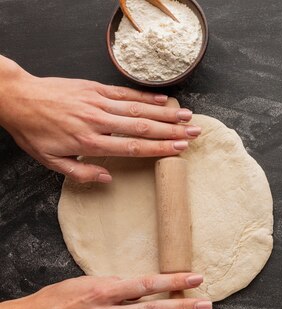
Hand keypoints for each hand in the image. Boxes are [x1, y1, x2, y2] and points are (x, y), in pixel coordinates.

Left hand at [0, 57, 200, 182]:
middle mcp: (97, 121)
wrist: (17, 97)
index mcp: (89, 142)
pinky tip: (163, 100)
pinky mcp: (94, 88)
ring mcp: (97, 102)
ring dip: (165, 112)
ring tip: (187, 116)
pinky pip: (124, 92)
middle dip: (171, 130)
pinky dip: (145, 96)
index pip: (132, 146)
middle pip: (141, 126)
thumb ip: (81, 172)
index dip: (158, 148)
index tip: (179, 149)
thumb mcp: (50, 161)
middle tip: (194, 133)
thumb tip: (108, 178)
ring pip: (137, 108)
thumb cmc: (34, 132)